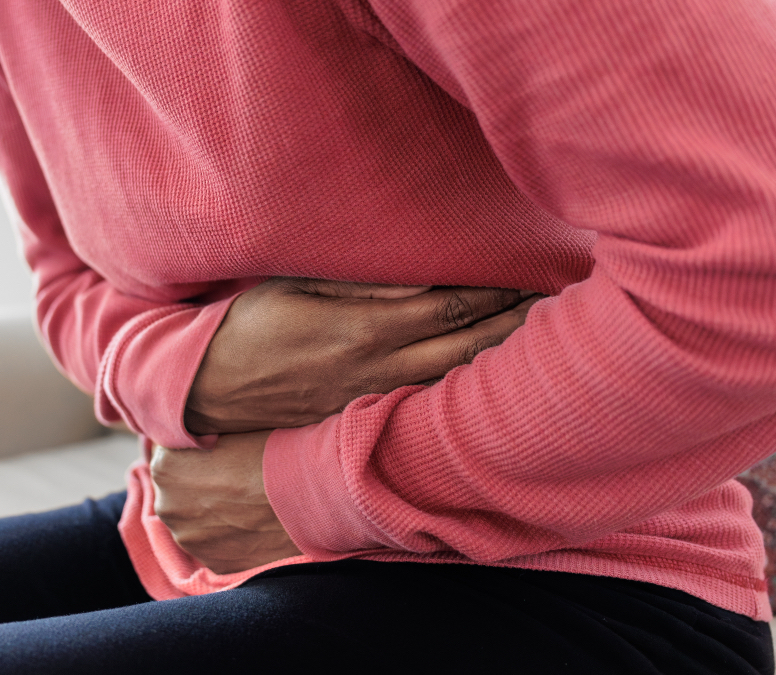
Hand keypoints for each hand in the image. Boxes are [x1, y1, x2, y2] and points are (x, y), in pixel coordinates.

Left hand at [151, 430, 299, 573]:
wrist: (316, 490)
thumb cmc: (274, 446)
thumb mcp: (227, 423)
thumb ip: (199, 431)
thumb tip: (194, 432)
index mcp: (164, 465)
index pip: (169, 451)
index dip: (195, 446)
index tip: (220, 444)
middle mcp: (167, 506)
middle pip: (176, 488)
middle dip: (198, 480)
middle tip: (236, 471)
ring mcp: (190, 540)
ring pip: (194, 519)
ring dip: (213, 509)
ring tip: (249, 497)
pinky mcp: (214, 563)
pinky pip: (215, 543)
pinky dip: (230, 533)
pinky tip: (255, 519)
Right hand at [186, 277, 540, 434]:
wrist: (209, 391)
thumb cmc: (245, 326)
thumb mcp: (290, 287)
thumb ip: (356, 281)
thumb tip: (419, 276)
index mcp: (363, 329)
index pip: (451, 306)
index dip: (498, 289)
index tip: (536, 268)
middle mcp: (378, 368)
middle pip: (468, 345)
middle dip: (517, 323)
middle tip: (566, 302)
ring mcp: (375, 396)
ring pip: (456, 376)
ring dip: (502, 354)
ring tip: (547, 334)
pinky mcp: (365, 411)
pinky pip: (430, 396)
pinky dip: (468, 380)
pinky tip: (494, 371)